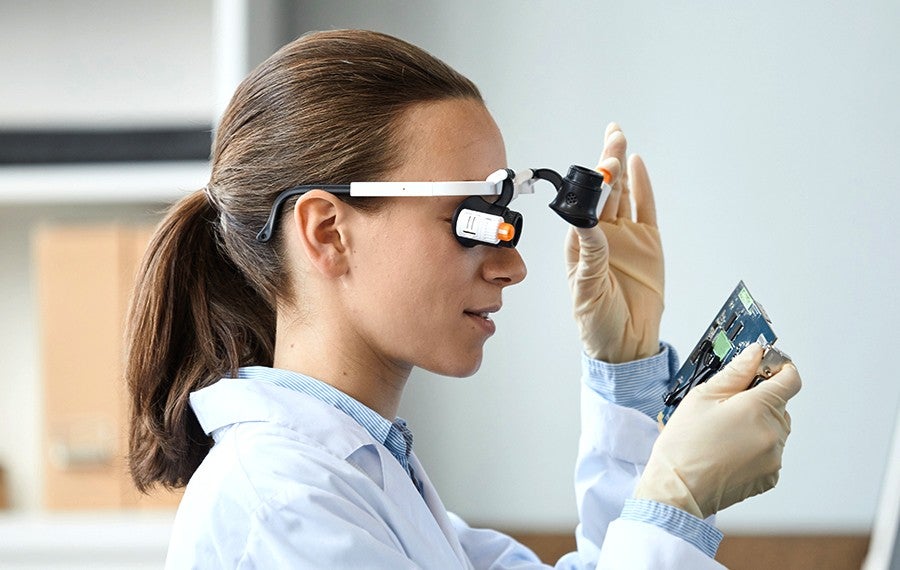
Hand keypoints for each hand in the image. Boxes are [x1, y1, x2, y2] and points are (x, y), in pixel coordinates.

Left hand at [565, 123, 663, 362]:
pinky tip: (637, 166)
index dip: (590, 181)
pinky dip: (643, 187)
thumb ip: (591, 255)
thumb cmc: (598, 323)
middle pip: (605, 192)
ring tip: (619, 140)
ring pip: (623, 195)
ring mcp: (626, 238)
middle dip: (606, 163)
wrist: (627, 344)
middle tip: (612, 135)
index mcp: (580, 244)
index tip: (597, 164)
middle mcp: (602, 236)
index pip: (584, 205)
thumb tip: (587, 223)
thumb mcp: (588, 289)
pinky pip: (646, 209)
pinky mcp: (648, 244)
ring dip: (620, 168)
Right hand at [633, 344, 801, 518]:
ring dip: (758, 425)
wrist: (677, 489)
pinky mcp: (770, 477)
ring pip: (775, 429)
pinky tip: (729, 451)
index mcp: (758, 408)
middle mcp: (773, 433)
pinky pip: (770, 453)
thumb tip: (753, 354)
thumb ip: (735, 372)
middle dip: (759, 400)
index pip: (790, 379)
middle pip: (780, 405)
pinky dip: (756, 448)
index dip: (779, 368)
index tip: (766, 366)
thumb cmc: (684, 444)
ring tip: (724, 433)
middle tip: (728, 406)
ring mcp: (774, 458)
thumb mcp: (702, 397)